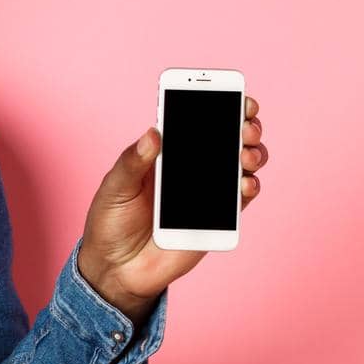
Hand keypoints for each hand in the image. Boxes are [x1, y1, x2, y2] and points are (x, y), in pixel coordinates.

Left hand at [77, 95, 267, 322]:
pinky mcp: (215, 219)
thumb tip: (154, 133)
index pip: (195, 122)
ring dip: (253, 154)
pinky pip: (239, 200)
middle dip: (244, 127)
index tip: (234, 95)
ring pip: (241, 166)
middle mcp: (189, 168)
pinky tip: (246, 182)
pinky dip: (249, 187)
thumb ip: (134, 162)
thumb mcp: (115, 187)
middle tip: (245, 126)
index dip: (218, 105)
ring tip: (246, 154)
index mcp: (164, 154)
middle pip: (227, 139)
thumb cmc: (110, 221)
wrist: (116, 268)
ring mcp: (205, 192)